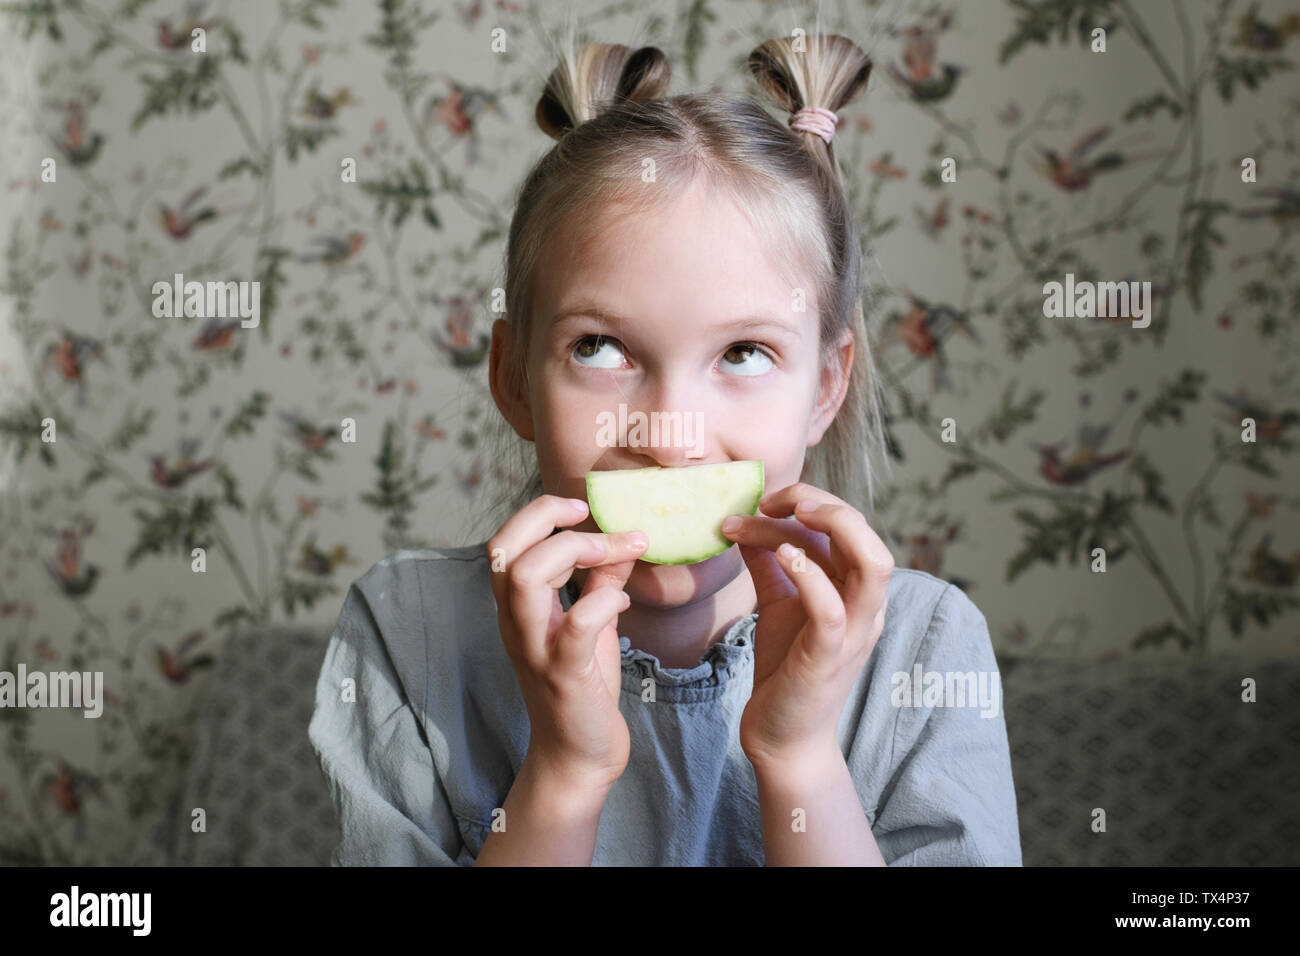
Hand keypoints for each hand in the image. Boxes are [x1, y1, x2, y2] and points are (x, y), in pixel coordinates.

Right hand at [487, 494, 648, 791]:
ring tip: (610, 554)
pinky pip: (574, 627)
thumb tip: (625, 539)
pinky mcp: (564, 675)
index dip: (541, 513)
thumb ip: (601, 581)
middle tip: (596, 524)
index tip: (584, 508)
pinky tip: (622, 601)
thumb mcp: (592, 625)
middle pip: (504, 550)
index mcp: (517, 608)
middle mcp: (516, 624)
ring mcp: (535, 649)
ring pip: (524, 578)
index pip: (506, 541)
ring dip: (572, 552)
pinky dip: (601, 601)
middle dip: (549, 521)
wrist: (580, 757)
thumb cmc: (583, 688)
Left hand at [721, 481, 894, 770]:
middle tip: (774, 499)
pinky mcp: (829, 658)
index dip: (811, 502)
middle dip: (825, 503)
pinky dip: (810, 576)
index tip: (762, 501)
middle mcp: (866, 608)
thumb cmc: (786, 667)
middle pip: (868, 536)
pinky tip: (781, 555)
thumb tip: (744, 520)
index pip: (849, 528)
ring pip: (872, 565)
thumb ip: (768, 563)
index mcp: (858, 591)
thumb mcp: (778, 603)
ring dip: (834, 527)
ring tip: (791, 513)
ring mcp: (854, 633)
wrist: (782, 735)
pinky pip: (832, 610)